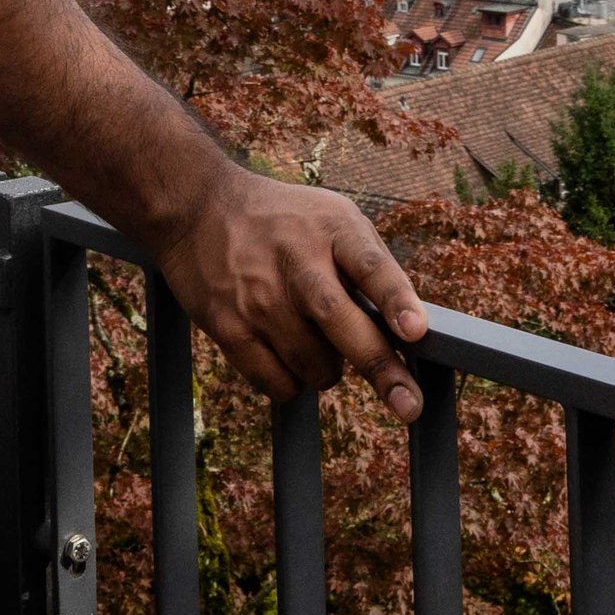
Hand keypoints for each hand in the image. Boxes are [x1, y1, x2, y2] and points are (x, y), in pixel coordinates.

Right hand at [146, 166, 431, 420]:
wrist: (199, 209)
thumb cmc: (284, 222)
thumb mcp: (332, 218)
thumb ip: (368, 265)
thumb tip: (406, 330)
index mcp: (332, 229)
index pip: (369, 265)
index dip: (395, 300)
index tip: (415, 331)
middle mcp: (295, 261)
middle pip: (340, 322)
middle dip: (380, 367)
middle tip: (409, 405)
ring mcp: (259, 297)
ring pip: (313, 365)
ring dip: (328, 371)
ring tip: (315, 341)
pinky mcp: (228, 326)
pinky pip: (276, 382)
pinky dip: (292, 383)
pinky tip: (287, 356)